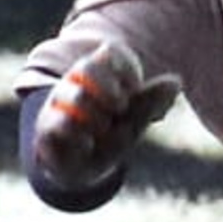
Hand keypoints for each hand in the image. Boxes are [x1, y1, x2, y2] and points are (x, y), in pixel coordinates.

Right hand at [31, 40, 182, 194]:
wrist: (82, 169)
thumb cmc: (109, 136)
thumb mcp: (134, 121)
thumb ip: (150, 103)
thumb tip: (176, 82)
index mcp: (100, 74)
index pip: (111, 52)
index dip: (127, 69)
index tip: (134, 89)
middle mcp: (76, 83)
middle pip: (87, 67)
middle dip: (109, 88)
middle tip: (120, 106)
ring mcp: (59, 104)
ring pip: (74, 96)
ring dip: (95, 116)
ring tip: (103, 128)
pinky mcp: (46, 129)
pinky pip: (59, 125)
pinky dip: (79, 138)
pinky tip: (88, 145)